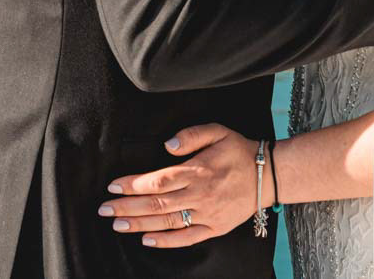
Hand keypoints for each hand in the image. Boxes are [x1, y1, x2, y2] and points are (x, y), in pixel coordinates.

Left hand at [97, 124, 261, 248]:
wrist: (269, 175)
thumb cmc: (240, 150)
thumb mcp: (219, 131)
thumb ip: (192, 135)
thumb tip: (168, 145)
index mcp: (198, 170)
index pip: (158, 180)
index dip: (133, 184)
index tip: (113, 186)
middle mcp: (200, 194)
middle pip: (156, 203)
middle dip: (127, 207)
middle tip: (104, 209)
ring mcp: (207, 214)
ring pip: (167, 222)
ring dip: (139, 224)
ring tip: (117, 224)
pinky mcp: (215, 228)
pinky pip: (187, 238)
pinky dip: (166, 241)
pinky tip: (147, 239)